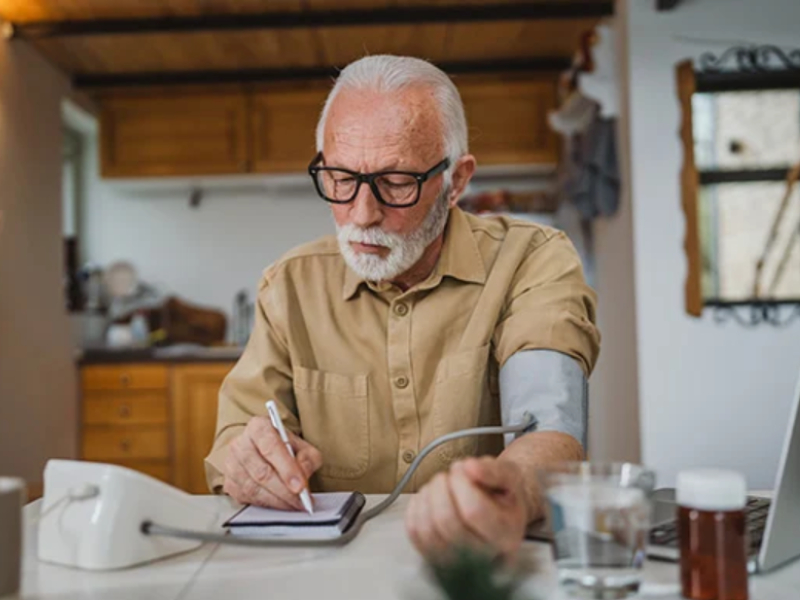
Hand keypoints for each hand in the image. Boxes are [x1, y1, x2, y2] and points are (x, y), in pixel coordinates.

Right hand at [222, 416, 322, 509]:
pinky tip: (280, 504)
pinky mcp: (229, 483)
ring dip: (277, 501)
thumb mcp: (302, 446)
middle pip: (261, 472)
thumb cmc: (283, 447)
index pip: (271, 447)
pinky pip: (247, 498)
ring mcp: (231, 464)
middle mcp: (240, 443)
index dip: (287, 468)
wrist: (262, 450)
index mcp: (258, 427)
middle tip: (301, 500)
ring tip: (294, 504)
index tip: (300, 485)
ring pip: (253, 488)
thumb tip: (303, 473)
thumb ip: (307, 458)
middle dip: (284, 491)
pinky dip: (266, 504)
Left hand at [405, 457, 528, 562]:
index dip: (461, 482)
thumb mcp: (511, 477)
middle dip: (441, 487)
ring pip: (427, 528)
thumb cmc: (503, 498)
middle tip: (449, 475)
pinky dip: (417, 507)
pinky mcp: (433, 558)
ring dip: (427, 496)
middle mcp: (481, 556)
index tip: (462, 466)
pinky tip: (430, 498)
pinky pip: (414, 532)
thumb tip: (469, 467)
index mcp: (504, 535)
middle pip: (446, 520)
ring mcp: (454, 562)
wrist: (499, 518)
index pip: (474, 511)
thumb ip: (495, 470)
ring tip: (440, 485)